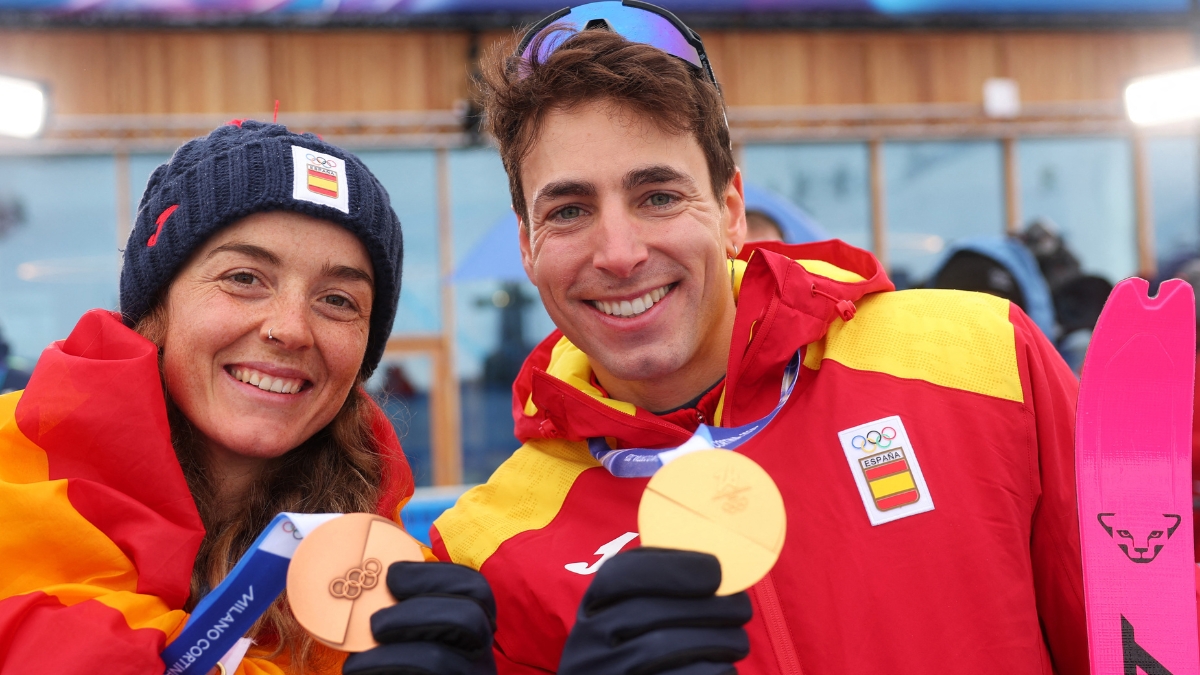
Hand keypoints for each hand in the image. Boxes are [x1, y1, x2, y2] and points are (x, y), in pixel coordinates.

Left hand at [343, 562, 496, 674]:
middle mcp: (480, 661)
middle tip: (376, 622)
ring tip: (359, 657)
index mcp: (474, 636)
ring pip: (438, 659)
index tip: (393, 577)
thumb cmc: (399, 672)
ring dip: (389, 652)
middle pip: (469, 617)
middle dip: (415, 609)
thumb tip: (375, 581)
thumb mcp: (410, 643)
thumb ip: (405, 617)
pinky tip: (357, 670)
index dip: (436, 575)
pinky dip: (380, 668)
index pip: (476, 590)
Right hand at [558, 548, 751, 674]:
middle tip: (742, 608)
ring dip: (716, 641)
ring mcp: (609, 672)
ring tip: (737, 641)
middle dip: (709, 607)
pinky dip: (712, 671)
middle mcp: (590, 642)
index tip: (714, 571)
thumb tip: (713, 566)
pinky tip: (724, 666)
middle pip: (651, 613)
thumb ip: (656, 588)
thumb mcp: (625, 616)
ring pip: (666, 648)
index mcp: (592, 609)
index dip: (670, 568)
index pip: (619, 576)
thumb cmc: (631, 650)